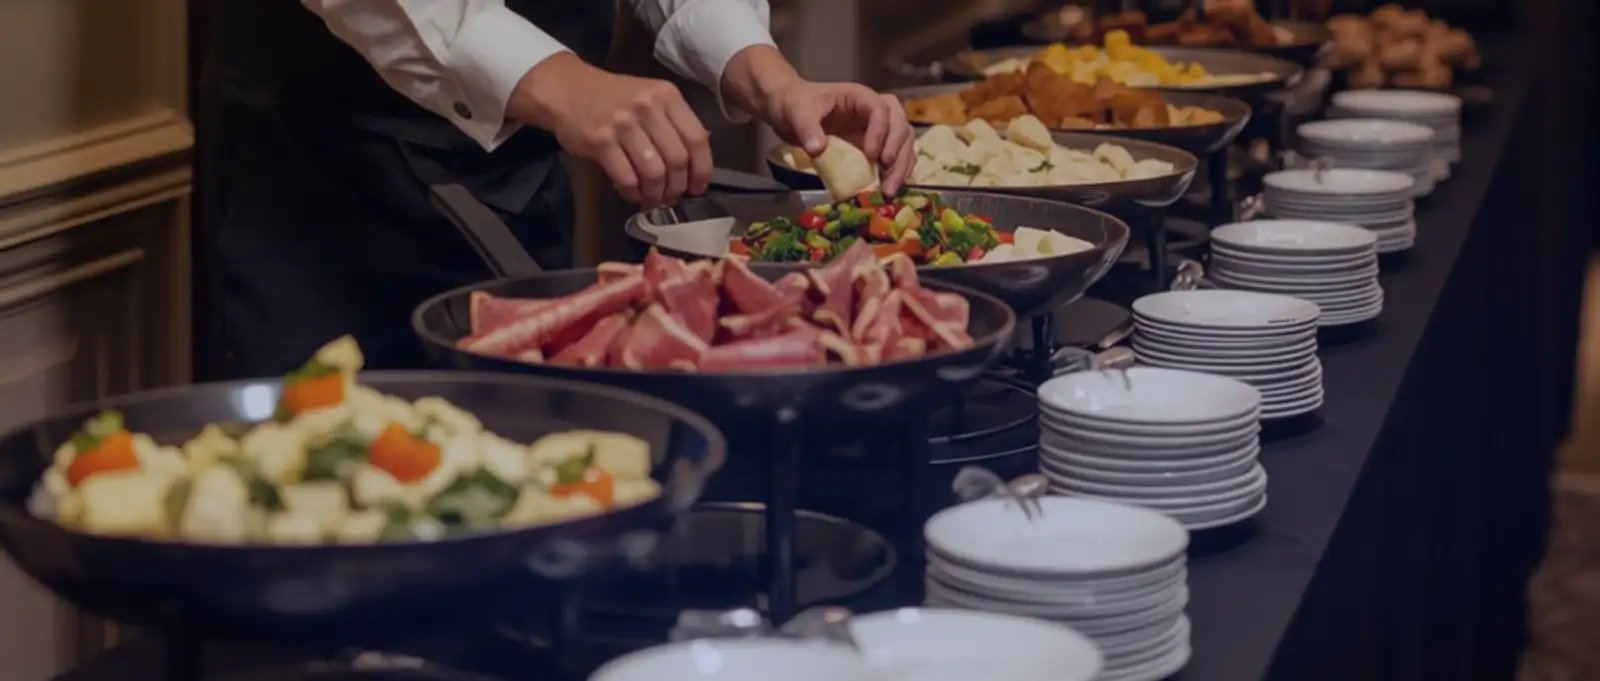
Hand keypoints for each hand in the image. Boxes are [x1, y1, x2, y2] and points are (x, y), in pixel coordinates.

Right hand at [510, 53, 710, 207]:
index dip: (701, 170)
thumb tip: (695, 164)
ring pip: (654, 173)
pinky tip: (631, 193)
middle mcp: (648, 107)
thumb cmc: (612, 97)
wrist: (566, 89)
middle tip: (671, 197)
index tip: (697, 188)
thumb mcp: (650, 98)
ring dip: (656, 194)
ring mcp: (623, 123)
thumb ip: (673, 123)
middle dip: (677, 188)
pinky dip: (633, 193)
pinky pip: (627, 178)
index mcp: (667, 96)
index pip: (697, 138)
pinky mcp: (600, 141)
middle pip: (677, 160)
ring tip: (652, 199)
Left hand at [765, 81, 915, 194]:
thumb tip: (818, 149)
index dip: (880, 132)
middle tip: (888, 180)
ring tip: (889, 191)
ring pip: (904, 143)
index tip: (871, 155)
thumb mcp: (797, 111)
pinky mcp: (875, 146)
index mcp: (860, 97)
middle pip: (901, 126)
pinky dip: (896, 172)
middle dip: (898, 154)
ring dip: (901, 167)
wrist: (790, 110)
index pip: (881, 109)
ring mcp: (878, 129)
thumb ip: (807, 127)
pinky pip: (895, 157)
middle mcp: (875, 111)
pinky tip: (891, 190)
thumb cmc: (796, 104)